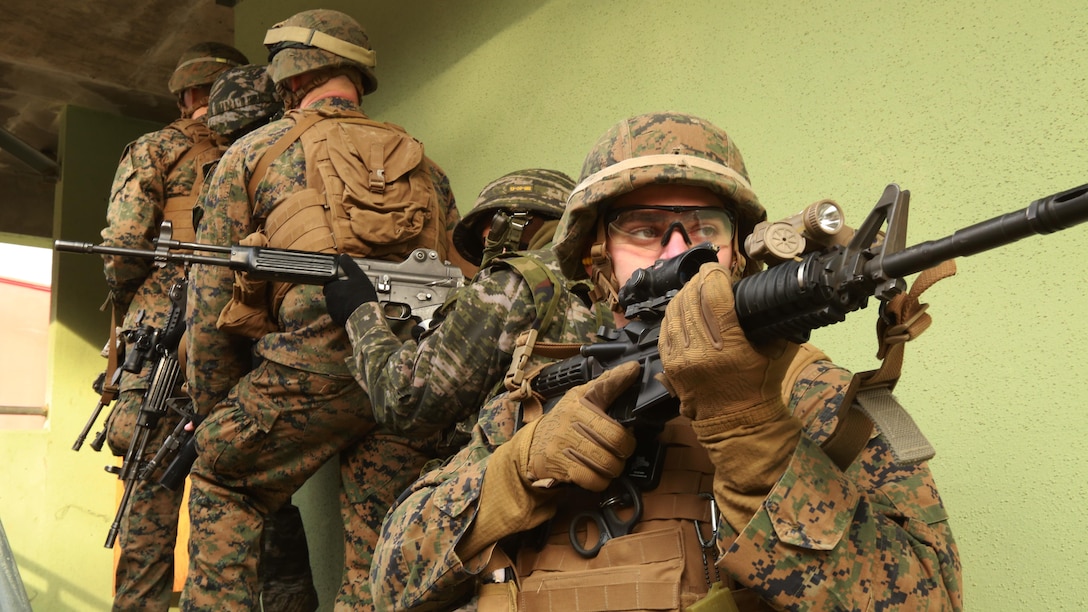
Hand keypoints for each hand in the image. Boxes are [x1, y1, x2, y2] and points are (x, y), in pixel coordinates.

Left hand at [322, 254, 377, 325]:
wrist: (365, 317)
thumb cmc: (362, 296)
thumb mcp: (358, 276)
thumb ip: (349, 265)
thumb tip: (343, 256)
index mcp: (332, 287)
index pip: (330, 282)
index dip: (338, 282)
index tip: (346, 282)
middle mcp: (329, 299)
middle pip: (332, 292)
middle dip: (340, 291)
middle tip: (352, 291)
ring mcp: (332, 310)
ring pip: (335, 303)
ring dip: (342, 301)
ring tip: (355, 300)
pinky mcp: (337, 319)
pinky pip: (339, 312)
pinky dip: (344, 310)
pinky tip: (354, 308)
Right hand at [513, 361, 639, 490]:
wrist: (531, 447)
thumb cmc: (564, 421)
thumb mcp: (581, 397)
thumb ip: (607, 384)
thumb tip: (632, 368)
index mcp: (579, 402)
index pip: (608, 395)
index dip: (624, 394)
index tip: (634, 390)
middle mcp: (571, 421)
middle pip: (617, 440)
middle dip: (625, 449)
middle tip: (622, 449)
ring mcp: (565, 444)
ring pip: (608, 463)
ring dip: (614, 467)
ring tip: (610, 462)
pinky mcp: (561, 467)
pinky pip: (594, 480)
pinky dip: (601, 481)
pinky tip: (597, 474)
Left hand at [659, 262, 795, 422]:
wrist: (736, 422)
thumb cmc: (759, 386)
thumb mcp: (776, 352)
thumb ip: (771, 322)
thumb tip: (765, 293)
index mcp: (728, 345)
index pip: (713, 296)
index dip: (714, 275)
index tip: (719, 268)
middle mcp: (699, 349)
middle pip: (691, 299)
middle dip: (699, 281)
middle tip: (708, 276)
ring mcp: (680, 357)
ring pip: (674, 311)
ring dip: (684, 294)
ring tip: (696, 288)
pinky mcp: (669, 364)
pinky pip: (665, 328)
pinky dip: (674, 314)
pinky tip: (683, 308)